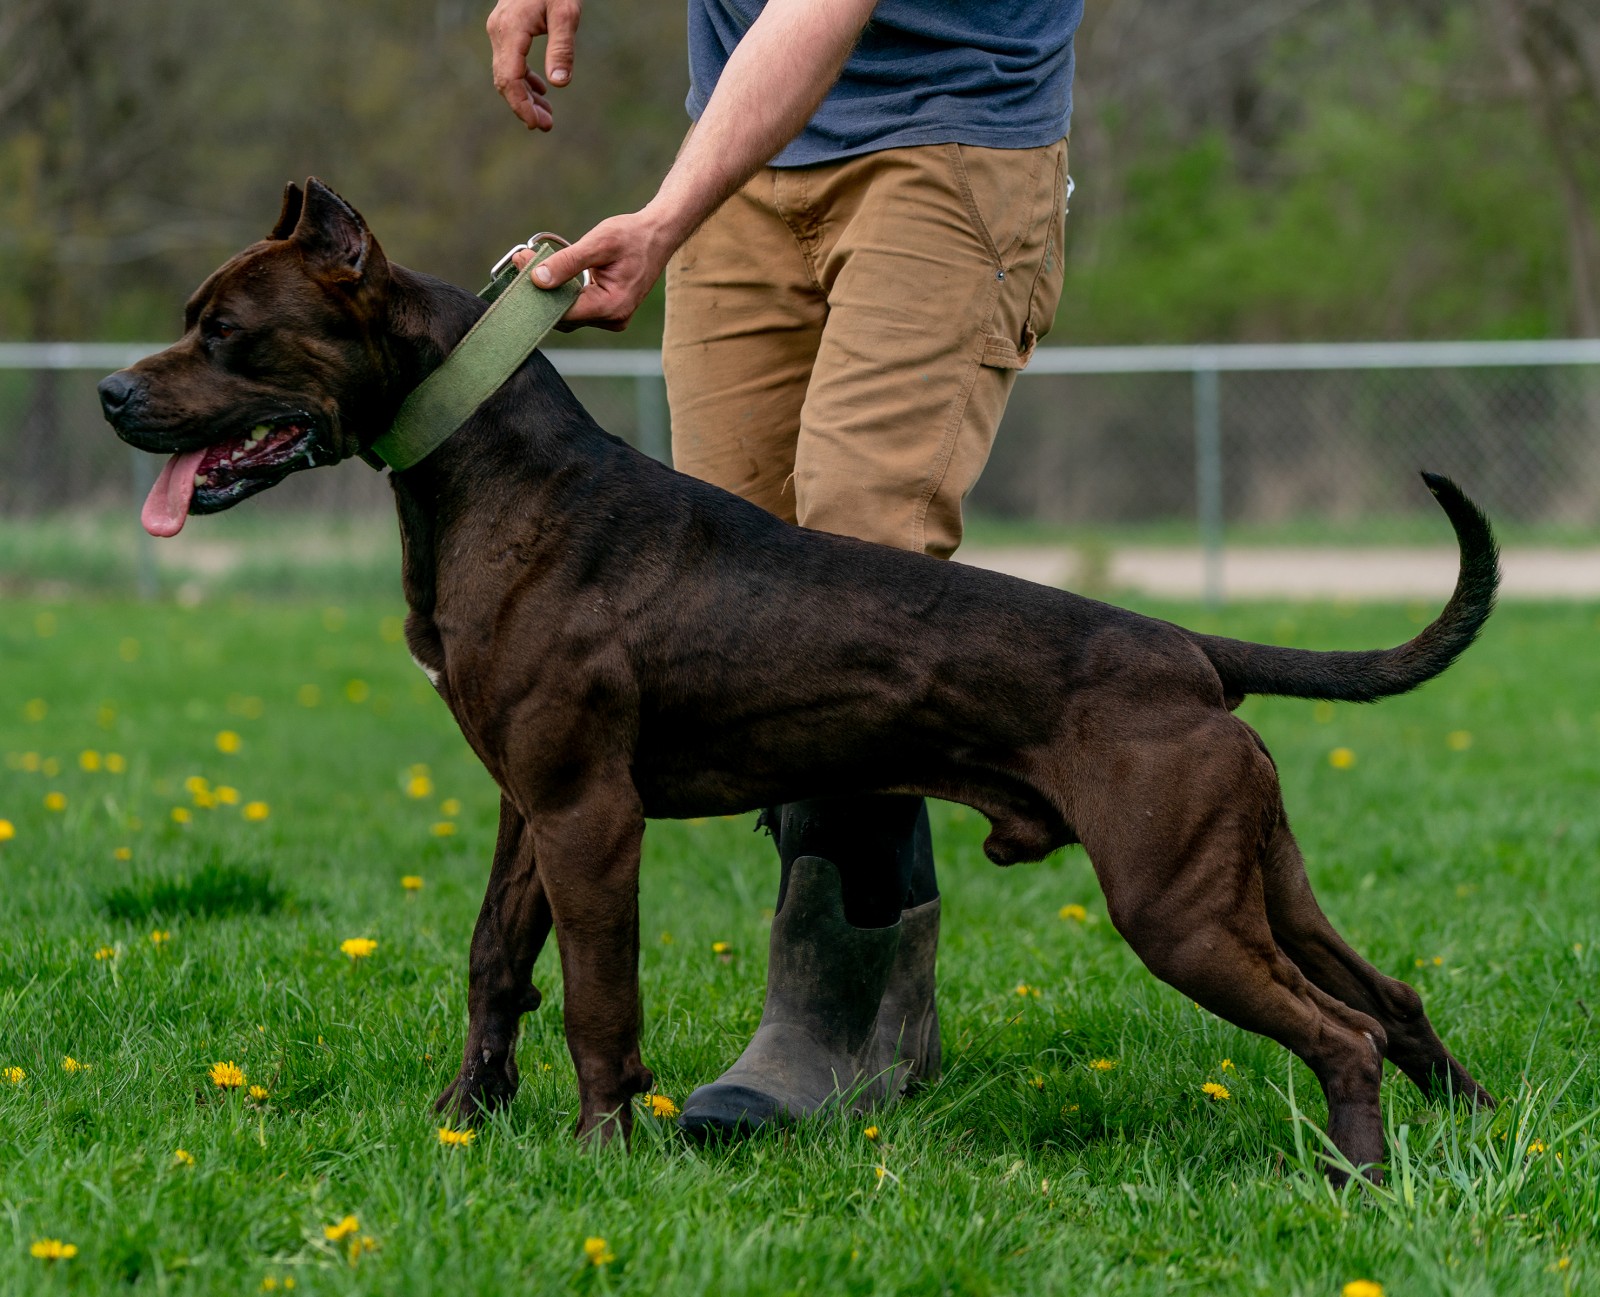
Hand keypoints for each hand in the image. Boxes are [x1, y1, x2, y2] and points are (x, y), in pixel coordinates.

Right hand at [487, 0, 580, 130]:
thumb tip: (559, 83)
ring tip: (546, 116)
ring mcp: (500, 30)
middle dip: (524, 106)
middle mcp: (499, 31)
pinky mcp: (507, 29)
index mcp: (511, 29)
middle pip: (505, 80)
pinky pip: (510, 62)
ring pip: (506, 73)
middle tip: (547, 126)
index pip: (509, 78)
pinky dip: (524, 80)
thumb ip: (562, 47)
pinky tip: (542, 91)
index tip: (538, 124)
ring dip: (525, 96)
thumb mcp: (566, 13)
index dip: (521, 105)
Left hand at [514, 210, 680, 331]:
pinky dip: (562, 292)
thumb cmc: (632, 235)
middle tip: (522, 259)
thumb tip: (536, 279)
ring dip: (550, 290)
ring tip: (533, 261)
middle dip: (541, 290)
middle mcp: (613, 319)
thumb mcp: (599, 242)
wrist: (658, 235)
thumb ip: (568, 262)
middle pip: (563, 316)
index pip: (563, 313)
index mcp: (612, 306)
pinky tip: (552, 273)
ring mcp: (611, 319)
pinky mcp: (607, 312)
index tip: (520, 263)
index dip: (538, 292)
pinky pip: (577, 309)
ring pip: (568, 314)